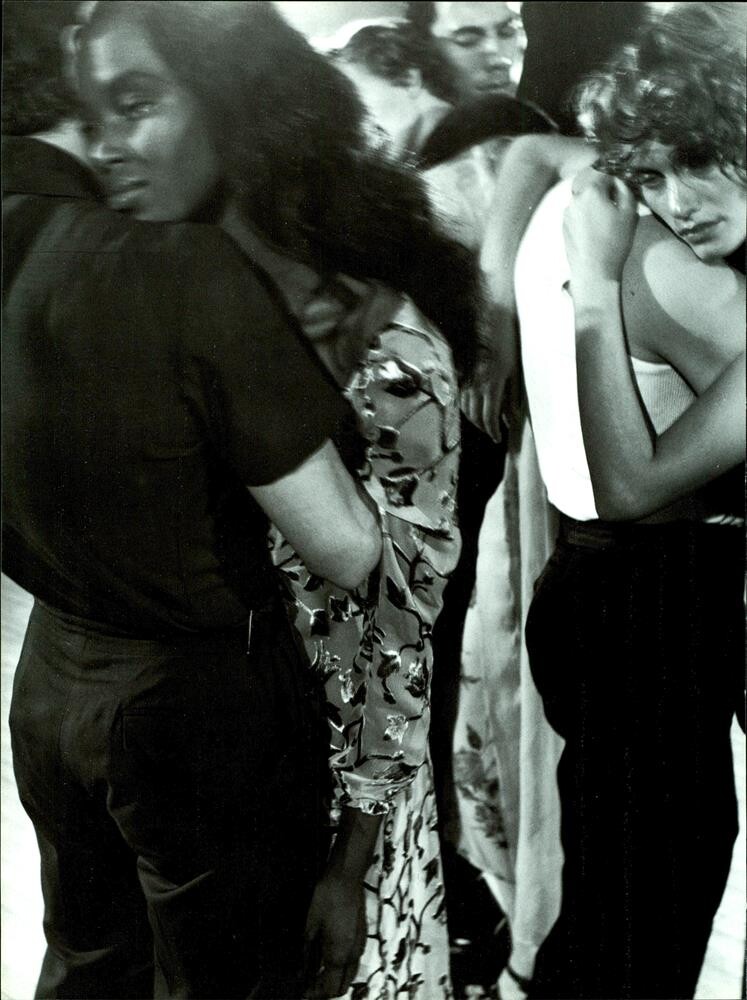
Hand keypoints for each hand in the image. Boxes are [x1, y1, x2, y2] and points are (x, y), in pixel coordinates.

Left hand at [303, 871, 366, 998]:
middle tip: (310, 986)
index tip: (303, 992)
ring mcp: (360, 945)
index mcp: (339, 954)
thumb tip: (302, 970)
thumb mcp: (310, 926)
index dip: (316, 994)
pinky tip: (329, 958)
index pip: (330, 988)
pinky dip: (342, 968)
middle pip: (343, 986)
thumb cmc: (326, 898)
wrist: (347, 877)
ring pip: (351, 975)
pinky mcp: (362, 935)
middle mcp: (353, 954)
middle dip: (327, 991)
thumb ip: (308, 952)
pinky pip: (354, 961)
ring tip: (318, 973)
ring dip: (336, 980)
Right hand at [460, 301, 519, 440]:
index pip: (489, 417)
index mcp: (492, 385)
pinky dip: (467, 407)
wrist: (488, 319)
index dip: (493, 430)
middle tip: (494, 433)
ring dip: (475, 420)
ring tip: (486, 424)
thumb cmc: (507, 342)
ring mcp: (467, 379)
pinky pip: (462, 397)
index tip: (498, 437)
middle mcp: (476, 385)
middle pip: (475, 416)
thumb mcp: (516, 370)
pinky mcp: (462, 373)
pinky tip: (474, 408)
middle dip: (485, 428)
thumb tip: (513, 418)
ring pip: (466, 408)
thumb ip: (513, 396)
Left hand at [563, 169, 638, 285]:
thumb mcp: (629, 212)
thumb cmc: (614, 242)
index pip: (604, 171)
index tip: (622, 183)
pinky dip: (587, 216)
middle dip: (604, 190)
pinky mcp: (564, 226)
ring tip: (607, 221)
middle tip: (616, 204)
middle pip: (592, 185)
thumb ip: (625, 189)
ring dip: (595, 204)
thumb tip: (618, 181)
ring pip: (585, 199)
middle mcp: (575, 198)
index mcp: (591, 191)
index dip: (615, 176)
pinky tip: (596, 230)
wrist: (594, 271)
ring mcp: (567, 213)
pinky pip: (578, 213)